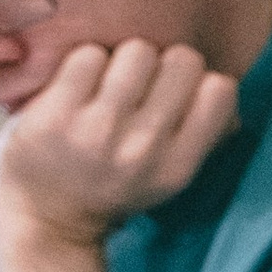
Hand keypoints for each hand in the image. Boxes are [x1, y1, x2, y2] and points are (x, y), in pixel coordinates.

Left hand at [0, 38, 239, 271]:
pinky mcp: (56, 114)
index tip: (178, 92)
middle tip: (140, 85)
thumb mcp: (167, 176)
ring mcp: (98, 131)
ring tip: (108, 85)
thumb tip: (223, 84)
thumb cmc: (114, 186)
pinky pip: (89, 56)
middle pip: (180, 59)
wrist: (47, 220)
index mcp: (177, 166)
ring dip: (122, 60)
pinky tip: (78, 87)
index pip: (219, 90)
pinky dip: (85, 64)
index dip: (198, 79)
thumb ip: (202, 136)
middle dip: (162, 64)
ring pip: (137, 51)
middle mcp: (143, 149)